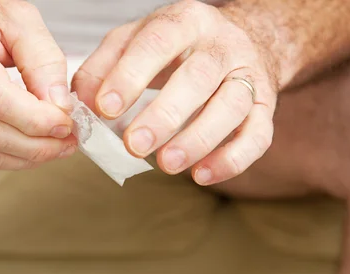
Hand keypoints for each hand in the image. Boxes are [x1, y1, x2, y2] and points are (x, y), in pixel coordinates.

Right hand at [0, 0, 76, 169]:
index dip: (36, 121)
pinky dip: (1, 160)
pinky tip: (24, 150)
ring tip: (51, 148)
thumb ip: (43, 60)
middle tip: (66, 142)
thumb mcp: (16, 19)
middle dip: (36, 145)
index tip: (66, 125)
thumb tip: (59, 107)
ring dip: (22, 158)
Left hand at [73, 0, 277, 184]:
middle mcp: (221, 45)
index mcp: (185, 21)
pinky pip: (258, 136)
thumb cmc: (177, 47)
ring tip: (166, 164)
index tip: (107, 108)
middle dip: (165, 115)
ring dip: (198, 139)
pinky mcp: (265, 107)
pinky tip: (202, 176)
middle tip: (133, 145)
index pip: (159, 42)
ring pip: (231, 107)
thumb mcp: (135, 40)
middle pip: (198, 78)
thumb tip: (83, 102)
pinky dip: (232, 160)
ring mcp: (248, 76)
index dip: (131, 75)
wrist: (240, 40)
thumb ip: (104, 65)